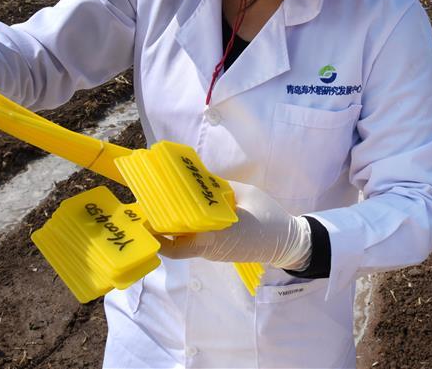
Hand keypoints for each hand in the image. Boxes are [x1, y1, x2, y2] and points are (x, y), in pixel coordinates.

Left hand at [157, 182, 312, 269]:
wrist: (287, 243)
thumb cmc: (269, 217)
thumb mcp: (247, 194)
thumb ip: (221, 188)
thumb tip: (197, 180)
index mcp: (220, 234)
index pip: (182, 244)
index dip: (161, 237)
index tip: (146, 222)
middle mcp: (212, 247)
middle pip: (178, 244)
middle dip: (160, 229)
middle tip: (144, 209)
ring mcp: (213, 251)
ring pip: (185, 243)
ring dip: (171, 228)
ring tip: (156, 206)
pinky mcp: (216, 250)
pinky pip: (195, 241)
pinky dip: (184, 229)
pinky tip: (179, 212)